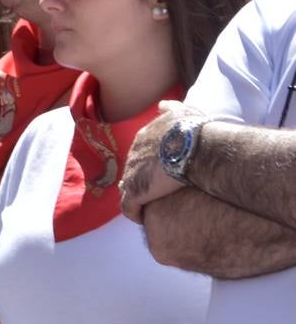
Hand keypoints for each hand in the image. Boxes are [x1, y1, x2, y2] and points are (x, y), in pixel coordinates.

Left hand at [120, 101, 200, 223]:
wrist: (196, 147)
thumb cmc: (195, 130)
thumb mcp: (182, 112)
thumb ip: (171, 109)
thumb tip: (162, 104)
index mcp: (144, 137)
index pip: (141, 152)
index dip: (148, 164)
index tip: (157, 173)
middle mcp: (133, 153)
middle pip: (132, 169)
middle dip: (140, 180)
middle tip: (151, 192)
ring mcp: (132, 172)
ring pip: (127, 188)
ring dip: (135, 197)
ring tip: (145, 208)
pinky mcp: (136, 191)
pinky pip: (129, 206)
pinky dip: (134, 213)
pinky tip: (141, 219)